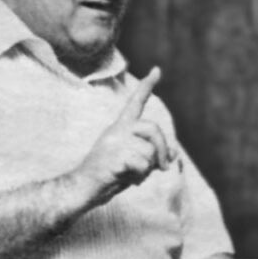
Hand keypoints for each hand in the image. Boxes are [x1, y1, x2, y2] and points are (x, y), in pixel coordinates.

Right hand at [73, 67, 176, 206]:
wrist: (82, 188)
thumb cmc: (108, 176)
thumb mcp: (133, 162)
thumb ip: (151, 155)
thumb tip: (175, 154)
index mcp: (120, 128)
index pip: (135, 103)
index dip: (147, 87)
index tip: (157, 70)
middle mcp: (116, 130)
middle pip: (153, 129)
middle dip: (164, 150)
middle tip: (164, 167)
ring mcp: (113, 143)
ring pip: (150, 152)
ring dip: (147, 170)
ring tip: (130, 175)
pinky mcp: (114, 157)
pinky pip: (142, 166)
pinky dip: (139, 178)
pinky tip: (124, 180)